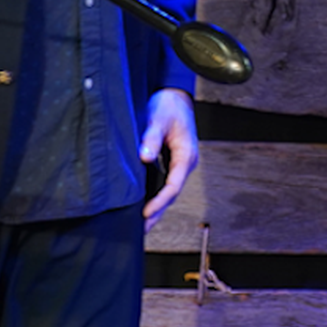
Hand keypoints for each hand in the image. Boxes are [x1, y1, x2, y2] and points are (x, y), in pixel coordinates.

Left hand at [140, 87, 198, 231]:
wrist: (174, 95)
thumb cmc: (169, 105)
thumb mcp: (159, 118)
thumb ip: (152, 137)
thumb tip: (145, 156)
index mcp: (186, 155)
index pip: (174, 185)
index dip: (160, 201)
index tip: (145, 213)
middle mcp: (185, 163)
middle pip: (172, 194)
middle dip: (157, 213)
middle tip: (141, 231)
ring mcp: (179, 164)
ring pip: (168, 191)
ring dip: (156, 208)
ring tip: (141, 226)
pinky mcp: (171, 162)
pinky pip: (164, 184)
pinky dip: (155, 196)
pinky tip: (143, 204)